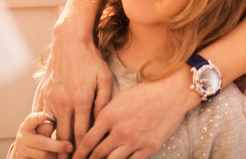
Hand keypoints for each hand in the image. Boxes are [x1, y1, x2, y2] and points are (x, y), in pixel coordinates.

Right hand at [13, 113, 73, 158]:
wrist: (23, 152)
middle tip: (70, 146)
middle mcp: (22, 137)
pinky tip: (54, 158)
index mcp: (27, 125)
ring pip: (43, 155)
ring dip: (54, 155)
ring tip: (61, 154)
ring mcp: (22, 150)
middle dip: (57, 145)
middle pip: (42, 142)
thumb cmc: (37, 137)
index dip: (38, 118)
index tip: (44, 116)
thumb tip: (59, 124)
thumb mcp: (39, 129)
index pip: (32, 119)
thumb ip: (47, 126)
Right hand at [37, 33, 113, 158]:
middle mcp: (63, 102)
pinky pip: (42, 118)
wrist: (69, 41)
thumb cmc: (90, 59)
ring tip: (60, 156)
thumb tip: (102, 122)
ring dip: (55, 145)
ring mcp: (51, 98)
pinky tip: (47, 139)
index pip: (82, 135)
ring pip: (51, 130)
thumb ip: (103, 102)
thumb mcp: (104, 78)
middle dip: (67, 154)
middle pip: (64, 137)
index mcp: (81, 100)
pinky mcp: (44, 94)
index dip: (84, 151)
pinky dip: (45, 131)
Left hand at [74, 63, 198, 158]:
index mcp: (109, 115)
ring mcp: (134, 142)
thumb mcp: (119, 99)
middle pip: (98, 155)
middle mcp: (120, 131)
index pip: (88, 141)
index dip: (79, 153)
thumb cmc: (144, 93)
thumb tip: (95, 130)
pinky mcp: (148, 149)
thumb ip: (105, 115)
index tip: (74, 158)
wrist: (170, 93)